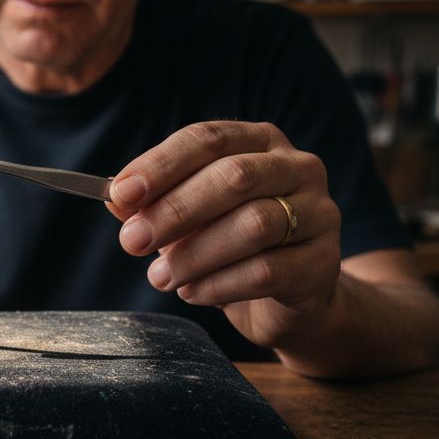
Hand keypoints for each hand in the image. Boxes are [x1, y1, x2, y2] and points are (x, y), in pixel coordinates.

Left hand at [107, 121, 341, 347]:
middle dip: (175, 210)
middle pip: (234, 178)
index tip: (122, 192)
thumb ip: (152, 203)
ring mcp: (320, 213)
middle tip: (132, 241)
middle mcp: (297, 167)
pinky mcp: (324, 262)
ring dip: (195, 253)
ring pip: (254, 225)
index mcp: (259, 141)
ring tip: (160, 277)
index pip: (208, 139)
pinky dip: (220, 284)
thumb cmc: (229, 245)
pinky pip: (269, 270)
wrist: (286, 299)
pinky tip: (191, 292)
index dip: (162, 164)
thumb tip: (114, 195)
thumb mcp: (185, 219)